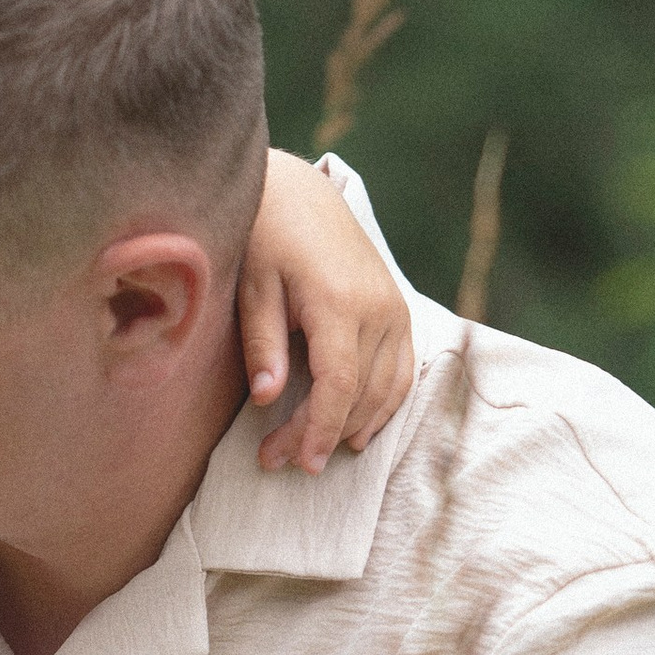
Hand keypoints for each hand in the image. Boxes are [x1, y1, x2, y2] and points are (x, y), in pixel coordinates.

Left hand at [242, 147, 413, 473]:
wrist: (300, 192)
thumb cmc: (266, 235)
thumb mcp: (252, 284)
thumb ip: (263, 341)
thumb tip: (266, 397)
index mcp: (340, 303)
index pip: (338, 385)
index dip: (318, 429)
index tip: (295, 462)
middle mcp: (379, 309)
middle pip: (360, 394)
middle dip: (321, 435)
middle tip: (278, 460)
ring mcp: (396, 310)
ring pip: (388, 389)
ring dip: (354, 427)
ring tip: (312, 452)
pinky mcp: (399, 310)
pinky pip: (402, 371)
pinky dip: (383, 405)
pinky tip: (357, 429)